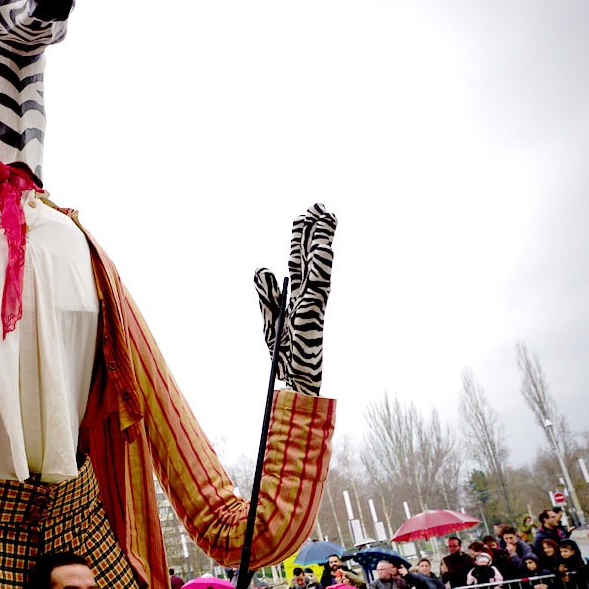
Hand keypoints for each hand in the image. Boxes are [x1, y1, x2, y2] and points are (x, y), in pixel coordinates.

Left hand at [254, 203, 336, 394]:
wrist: (295, 384)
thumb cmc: (286, 356)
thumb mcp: (270, 319)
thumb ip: (267, 293)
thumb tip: (262, 268)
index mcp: (299, 296)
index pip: (300, 260)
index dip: (301, 238)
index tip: (306, 215)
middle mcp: (309, 296)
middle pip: (311, 257)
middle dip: (314, 231)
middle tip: (318, 205)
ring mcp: (314, 303)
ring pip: (320, 265)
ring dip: (322, 241)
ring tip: (325, 216)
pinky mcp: (313, 314)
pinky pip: (318, 285)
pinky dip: (321, 266)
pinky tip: (321, 248)